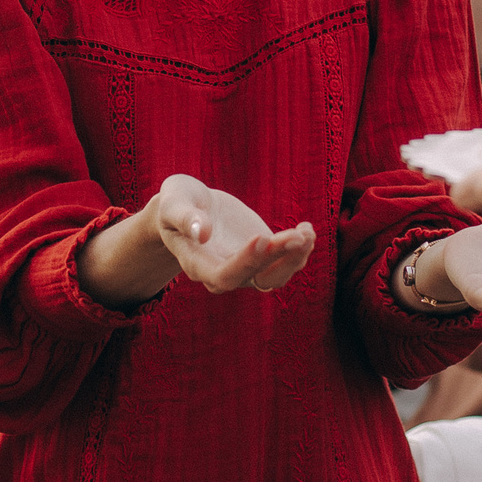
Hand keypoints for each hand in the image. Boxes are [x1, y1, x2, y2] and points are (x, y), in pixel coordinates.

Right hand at [153, 174, 316, 294]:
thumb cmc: (176, 203)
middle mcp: (223, 273)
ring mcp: (246, 267)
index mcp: (197, 265)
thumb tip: (201, 232)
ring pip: (275, 276)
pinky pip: (284, 262)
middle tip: (297, 235)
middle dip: (278, 259)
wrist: (189, 206)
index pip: (224, 276)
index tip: (261, 237)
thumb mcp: (173, 202)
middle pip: (255, 278)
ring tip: (307, 233)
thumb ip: (184, 217)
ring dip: (295, 258)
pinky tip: (307, 229)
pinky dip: (299, 249)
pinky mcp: (262, 255)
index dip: (245, 262)